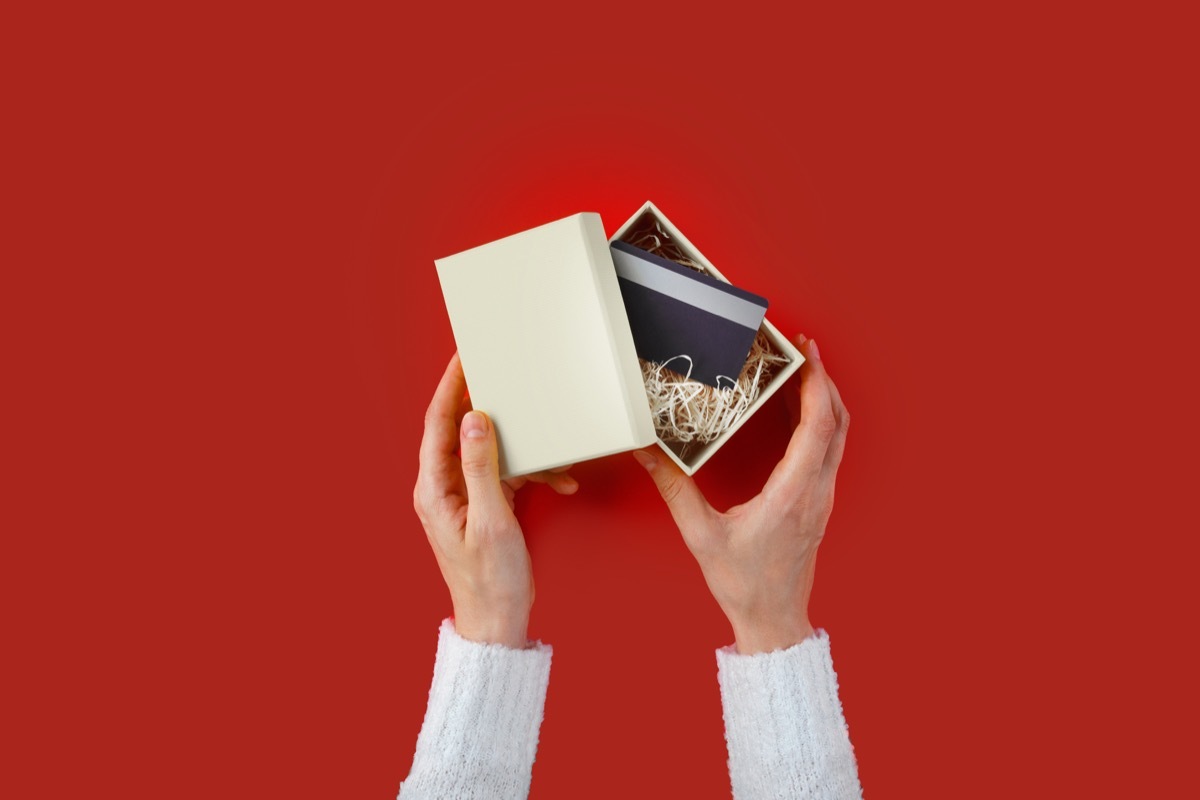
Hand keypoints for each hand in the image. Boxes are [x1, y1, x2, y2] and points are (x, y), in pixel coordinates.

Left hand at [413, 352, 577, 646]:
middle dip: (485, 402)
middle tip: (502, 372)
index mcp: (434, 489)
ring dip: (520, 445)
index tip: (462, 357)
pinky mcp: (485, 505)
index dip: (449, 387)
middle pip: (461, 430)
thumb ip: (481, 466)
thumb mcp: (490, 520)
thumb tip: (474, 419)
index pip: (437, 424)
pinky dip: (531, 471)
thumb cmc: (489, 580)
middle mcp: (444, 488)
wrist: (498, 620)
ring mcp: (464, 496)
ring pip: (489, 450)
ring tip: (544, 435)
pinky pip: (506, 474)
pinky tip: (558, 479)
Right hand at [632, 334, 848, 653]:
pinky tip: (796, 410)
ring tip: (802, 369)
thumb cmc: (743, 585)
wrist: (773, 620)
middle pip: (837, 421)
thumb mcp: (701, 535)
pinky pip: (828, 452)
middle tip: (803, 347)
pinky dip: (818, 421)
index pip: (818, 425)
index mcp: (793, 494)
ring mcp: (822, 498)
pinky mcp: (818, 503)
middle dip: (824, 378)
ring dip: (824, 398)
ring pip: (838, 436)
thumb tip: (648, 451)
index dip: (817, 383)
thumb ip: (674, 488)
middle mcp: (816, 492)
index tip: (808, 353)